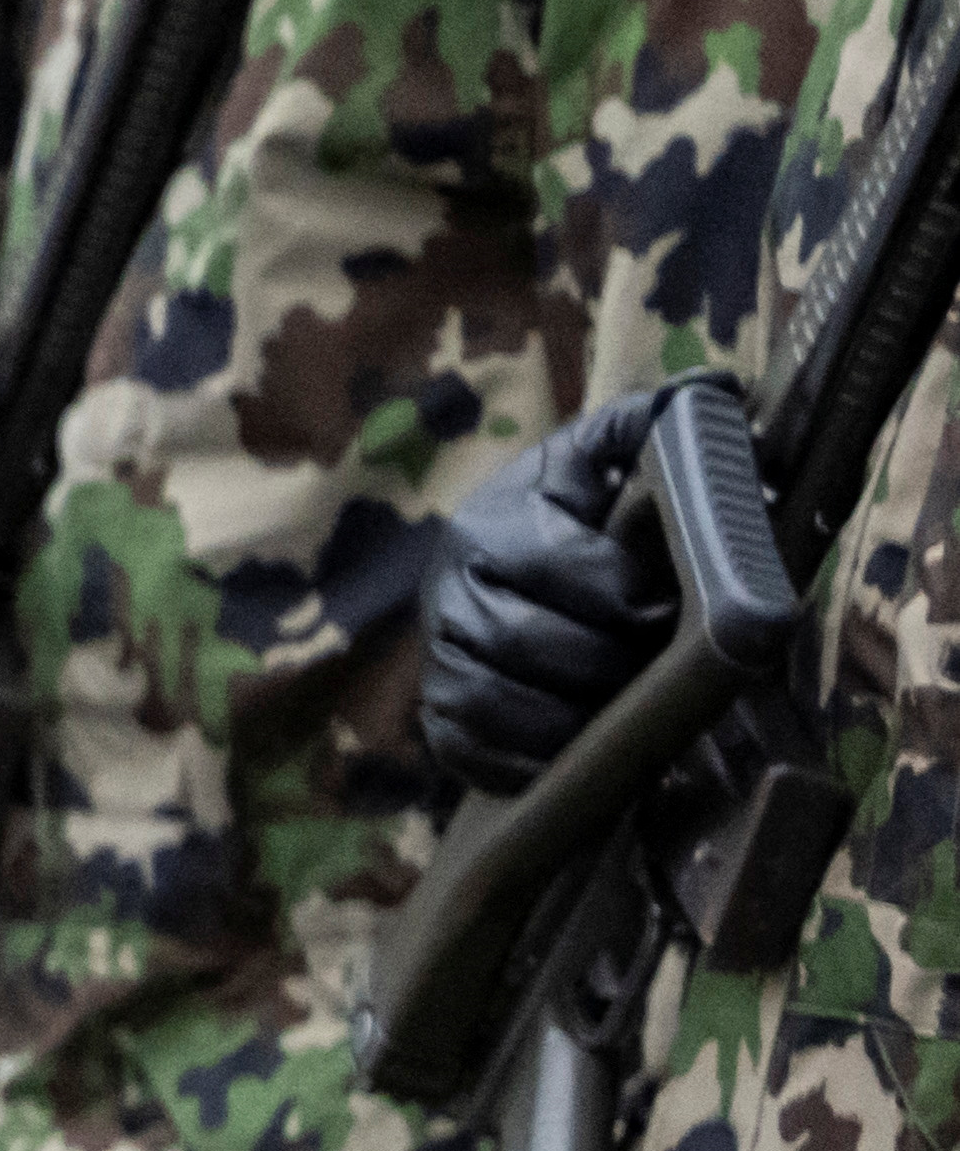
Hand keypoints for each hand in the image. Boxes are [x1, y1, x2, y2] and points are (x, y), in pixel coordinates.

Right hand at [424, 389, 685, 797]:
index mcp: (496, 519)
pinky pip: (479, 750)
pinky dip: (534, 757)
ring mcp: (438, 654)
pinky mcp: (438, 716)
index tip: (677, 604)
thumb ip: (646, 431)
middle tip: (658, 667)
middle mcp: (450, 585)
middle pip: (534, 643)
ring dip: (579, 716)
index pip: (573, 569)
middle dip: (613, 664)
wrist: (500, 577)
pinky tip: (577, 748)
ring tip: (623, 707)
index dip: (636, 597)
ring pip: (507, 702)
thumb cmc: (576, 523)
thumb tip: (712, 394)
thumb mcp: (601, 465)